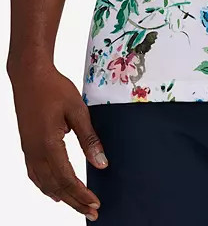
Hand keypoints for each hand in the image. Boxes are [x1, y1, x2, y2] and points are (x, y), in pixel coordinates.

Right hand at [10, 63, 107, 220]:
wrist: (30, 75)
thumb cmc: (54, 88)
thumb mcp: (78, 110)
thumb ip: (89, 139)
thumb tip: (101, 163)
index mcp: (48, 144)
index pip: (66, 179)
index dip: (81, 194)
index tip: (95, 203)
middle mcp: (35, 152)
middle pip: (55, 187)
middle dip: (74, 201)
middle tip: (91, 212)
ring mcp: (28, 150)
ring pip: (44, 183)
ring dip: (62, 196)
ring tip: (78, 205)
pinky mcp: (27, 146)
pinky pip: (35, 174)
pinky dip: (47, 187)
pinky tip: (55, 191)